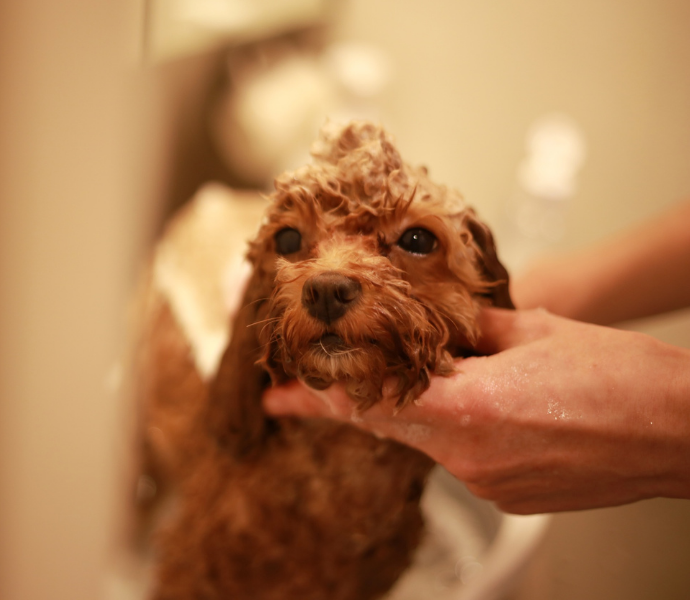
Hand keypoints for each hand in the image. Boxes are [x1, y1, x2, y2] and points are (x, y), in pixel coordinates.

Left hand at [262, 308, 689, 513]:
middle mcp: (468, 453)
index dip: (315, 400)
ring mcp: (488, 480)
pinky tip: (490, 408)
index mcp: (467, 406)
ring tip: (449, 379)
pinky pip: (463, 456)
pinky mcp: (508, 493)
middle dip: (354, 401)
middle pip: (390, 421)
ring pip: (429, 438)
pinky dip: (458, 430)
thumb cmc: (622, 378)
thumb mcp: (532, 330)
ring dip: (422, 409)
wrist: (682, 432)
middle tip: (310, 387)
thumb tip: (432, 325)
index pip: (368, 402)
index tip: (276, 398)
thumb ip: (467, 331)